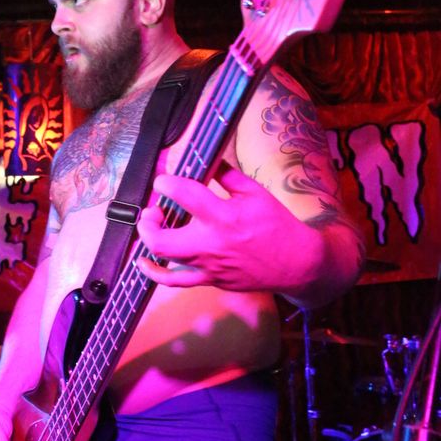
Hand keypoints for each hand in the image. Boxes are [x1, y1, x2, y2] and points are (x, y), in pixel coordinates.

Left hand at [136, 165, 320, 292]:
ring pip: (164, 261)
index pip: (184, 196)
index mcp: (224, 216)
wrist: (296, 263)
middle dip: (148, 221)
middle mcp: (212, 243)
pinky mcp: (210, 280)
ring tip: (152, 227)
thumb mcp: (255, 192)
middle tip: (152, 209)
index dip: (166, 184)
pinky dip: (155, 272)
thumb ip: (226, 175)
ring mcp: (209, 266)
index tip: (162, 180)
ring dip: (148, 241)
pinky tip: (144, 262)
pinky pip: (175, 281)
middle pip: (161, 239)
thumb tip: (206, 159)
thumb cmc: (276, 225)